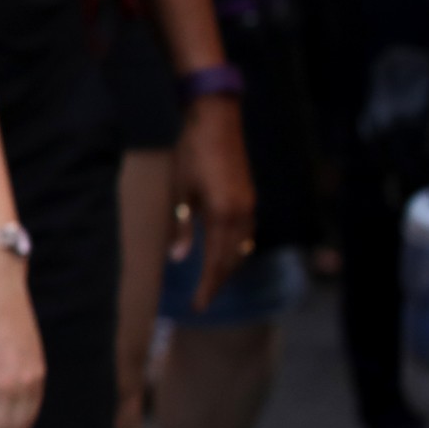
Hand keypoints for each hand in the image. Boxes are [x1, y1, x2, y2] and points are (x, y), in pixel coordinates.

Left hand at [168, 93, 257, 305]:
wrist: (216, 121)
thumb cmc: (191, 153)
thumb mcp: (179, 190)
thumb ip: (181, 226)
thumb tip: (179, 258)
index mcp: (223, 215)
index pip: (217, 263)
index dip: (208, 287)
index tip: (198, 306)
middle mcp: (242, 214)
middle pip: (233, 260)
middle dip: (218, 282)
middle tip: (203, 300)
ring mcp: (249, 205)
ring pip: (243, 247)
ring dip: (229, 267)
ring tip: (212, 282)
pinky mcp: (249, 196)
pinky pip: (247, 232)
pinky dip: (236, 248)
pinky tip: (226, 252)